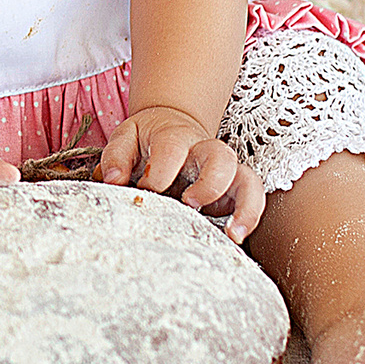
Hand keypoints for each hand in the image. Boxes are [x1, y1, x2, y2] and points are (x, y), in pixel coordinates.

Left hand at [99, 105, 263, 241]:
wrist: (173, 125)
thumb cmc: (147, 139)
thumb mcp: (126, 137)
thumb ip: (116, 157)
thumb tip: (112, 180)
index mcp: (174, 136)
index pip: (172, 148)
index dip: (159, 172)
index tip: (145, 189)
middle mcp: (204, 151)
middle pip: (221, 156)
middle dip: (209, 182)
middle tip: (189, 204)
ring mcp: (223, 170)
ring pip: (247, 178)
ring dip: (245, 205)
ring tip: (233, 234)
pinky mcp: (233, 189)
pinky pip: (252, 197)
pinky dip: (250, 216)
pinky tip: (236, 237)